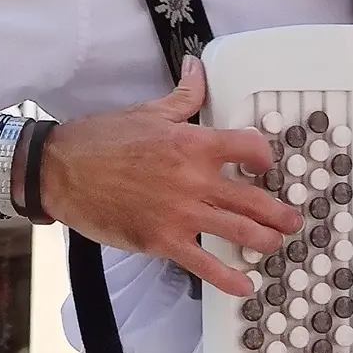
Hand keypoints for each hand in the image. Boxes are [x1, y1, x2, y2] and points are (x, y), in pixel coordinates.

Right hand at [39, 55, 301, 296]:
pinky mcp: (162, 241)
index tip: (267, 166)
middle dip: (280, 213)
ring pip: (239, 232)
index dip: (266, 157)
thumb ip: (184, 94)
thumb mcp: (149, 111)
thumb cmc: (102, 140)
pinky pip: (204, 264)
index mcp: (194, 143)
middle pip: (255, 198)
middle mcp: (195, 179)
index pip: (250, 147)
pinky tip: (245, 287)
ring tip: (277, 245)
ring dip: (265, 242)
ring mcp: (181, 213)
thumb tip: (197, 66)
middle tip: (292, 220)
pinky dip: (228, 278)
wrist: (60, 171)